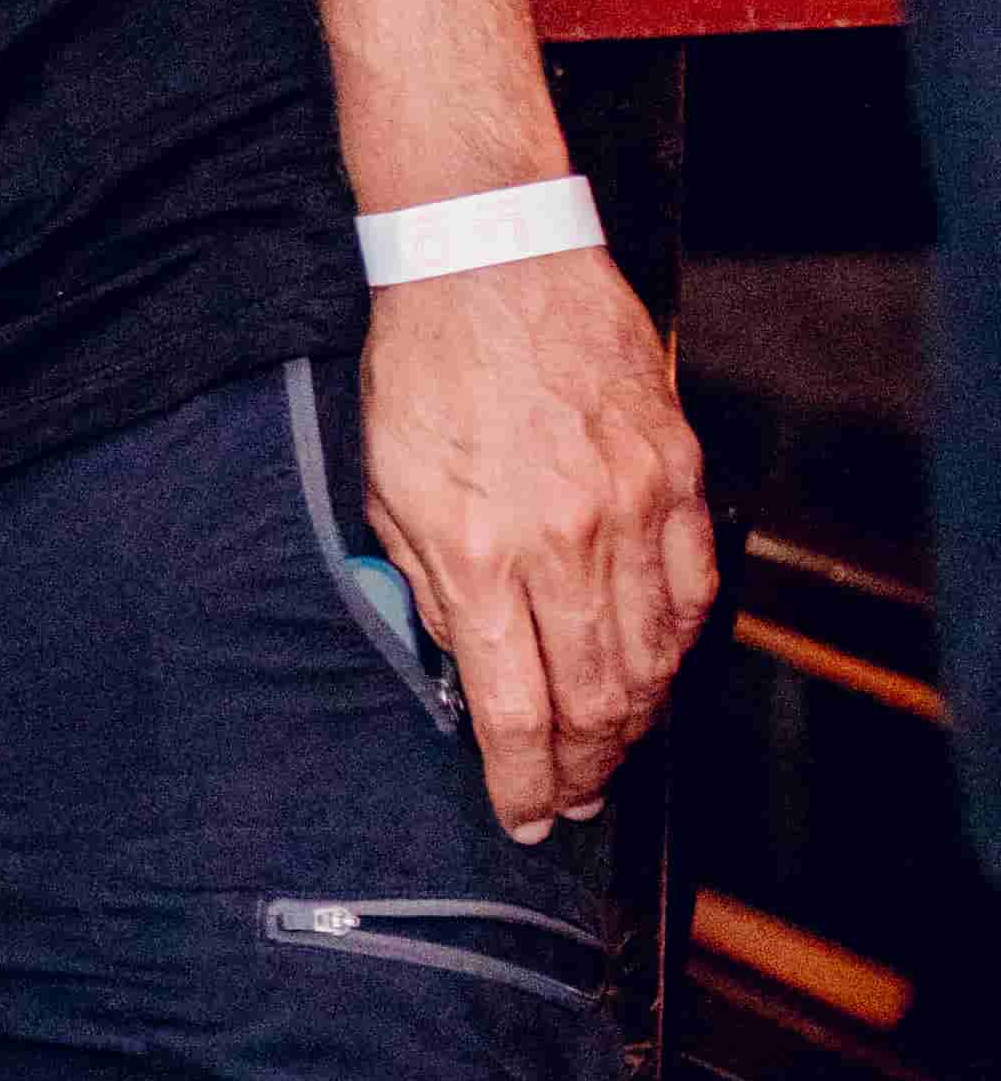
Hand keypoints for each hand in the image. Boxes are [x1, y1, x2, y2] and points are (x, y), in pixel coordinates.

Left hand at [359, 248, 713, 838]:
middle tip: (571, 803)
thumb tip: (469, 669)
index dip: (522, 780)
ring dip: (633, 721)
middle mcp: (563, 542)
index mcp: (475, 551)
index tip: (523, 816)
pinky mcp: (677, 477)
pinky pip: (694, 590)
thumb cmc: (422, 372)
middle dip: (582, 770)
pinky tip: (655, 672)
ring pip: (652, 657)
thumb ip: (428, 586)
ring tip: (609, 752)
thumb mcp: (386, 490)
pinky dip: (678, 645)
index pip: (514, 708)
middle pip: (593, 700)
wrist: (488, 264)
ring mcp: (631, 510)